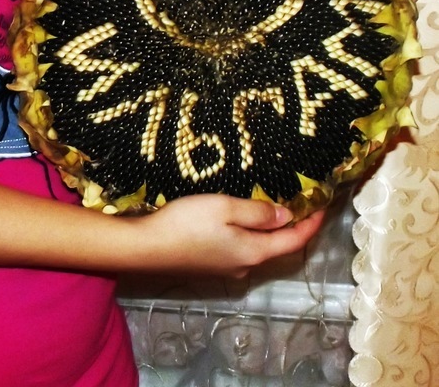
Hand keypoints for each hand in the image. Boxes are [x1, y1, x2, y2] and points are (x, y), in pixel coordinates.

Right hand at [121, 194, 325, 278]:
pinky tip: (238, 218)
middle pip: (278, 247)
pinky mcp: (210, 266)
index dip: (312, 222)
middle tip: (299, 198)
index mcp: (255, 252)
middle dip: (292, 225)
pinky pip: (239, 249)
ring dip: (268, 229)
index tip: (323, 202)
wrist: (145, 248)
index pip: (295, 240)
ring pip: (257, 248)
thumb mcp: (224, 208)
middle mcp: (245, 266)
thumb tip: (286, 215)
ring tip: (270, 203)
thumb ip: (257, 213)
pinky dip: (248, 233)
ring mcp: (227, 270)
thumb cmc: (187, 223)